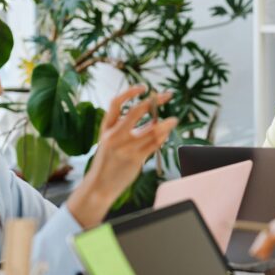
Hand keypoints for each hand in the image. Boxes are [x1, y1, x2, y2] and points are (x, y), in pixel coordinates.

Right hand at [67, 86, 176, 227]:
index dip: (130, 92)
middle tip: (167, 95)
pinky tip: (167, 134)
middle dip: (154, 101)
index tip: (144, 87)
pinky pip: (154, 144)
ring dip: (165, 123)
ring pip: (150, 129)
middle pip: (135, 112)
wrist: (99, 186)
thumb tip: (155, 119)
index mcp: (106, 128)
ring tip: (174, 119)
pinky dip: (163, 137)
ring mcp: (124, 147)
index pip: (115, 103)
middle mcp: (114, 135)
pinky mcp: (134, 159)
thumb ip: (128, 129)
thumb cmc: (109, 162)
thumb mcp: (111, 141)